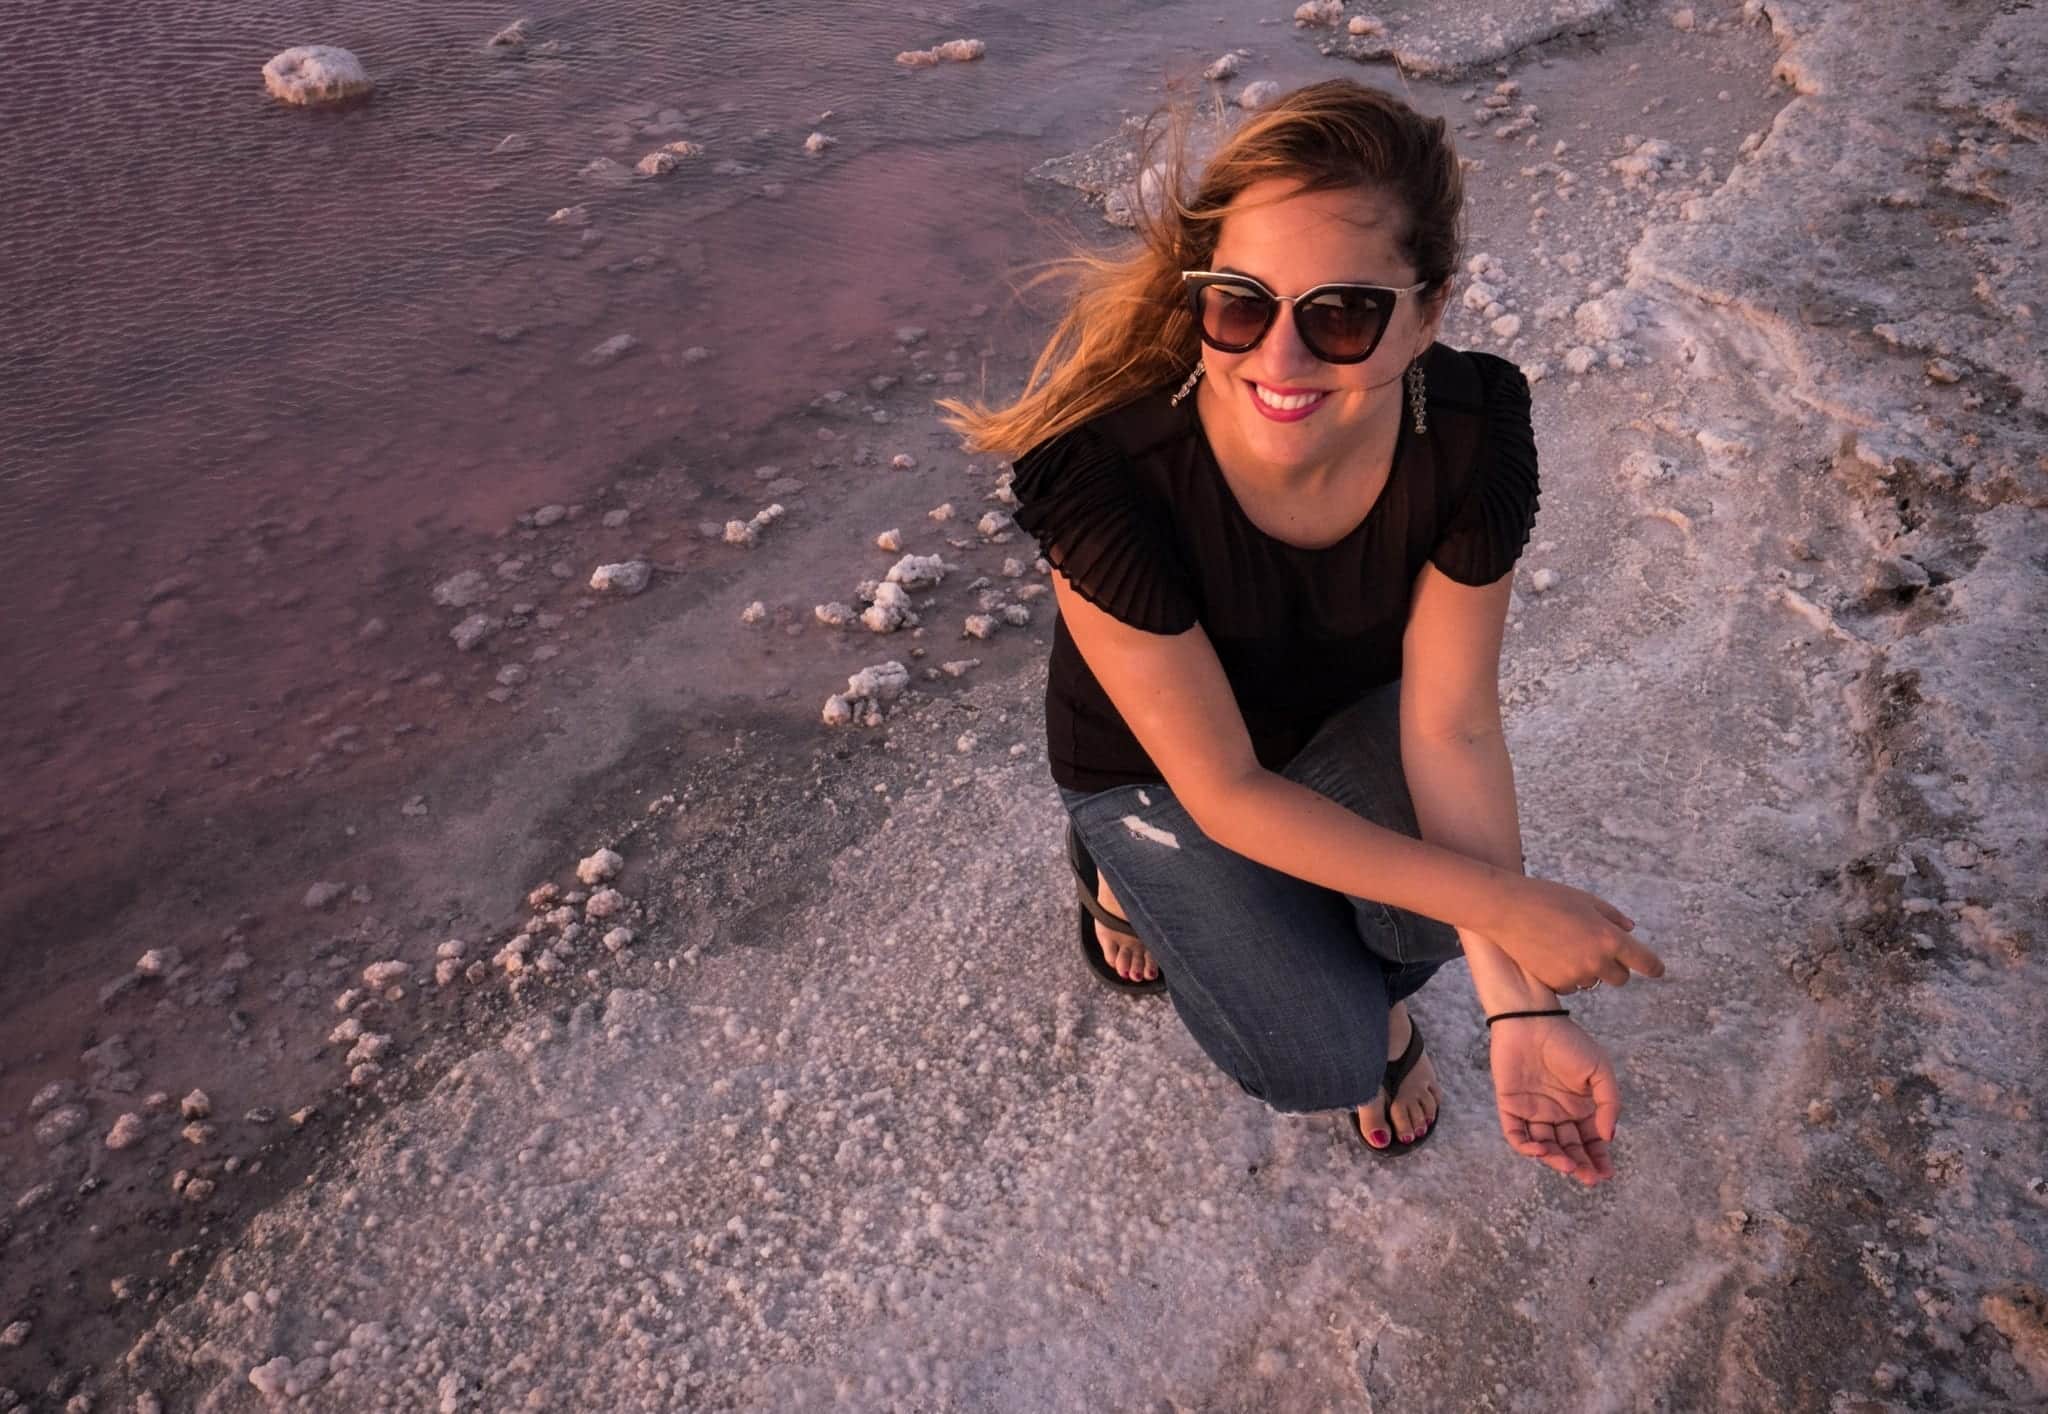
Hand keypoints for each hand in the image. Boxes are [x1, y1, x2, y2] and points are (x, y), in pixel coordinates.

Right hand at [1481, 875, 1664, 993]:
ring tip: (1566, 947)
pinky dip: (1568, 976)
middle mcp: (1596, 961)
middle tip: (1597, 950)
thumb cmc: (1547, 898)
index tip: (1657, 970)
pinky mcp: (1556, 984)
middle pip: (1620, 978)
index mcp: (1609, 938)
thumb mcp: (1585, 900)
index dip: (1654, 966)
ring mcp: (1576, 975)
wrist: (1506, 910)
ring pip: (1594, 981)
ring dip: (1589, 970)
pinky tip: (1552, 956)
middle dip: (1615, 966)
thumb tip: (1629, 930)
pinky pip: (1572, 986)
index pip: (1644, 961)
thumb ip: (1612, 917)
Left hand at [1487, 1015, 1619, 1185]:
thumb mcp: (1600, 1072)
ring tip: (1569, 1166)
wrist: (1531, 1020)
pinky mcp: (1510, 1106)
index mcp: (1579, 1107)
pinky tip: (1541, 1152)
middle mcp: (1557, 1114)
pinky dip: (1526, 1147)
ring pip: (1544, 1146)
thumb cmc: (1569, 1042)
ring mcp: (1533, 1111)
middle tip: (1588, 1178)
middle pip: (1568, 1148)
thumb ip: (1609, 1104)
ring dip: (1556, 1160)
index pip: (1590, 1141)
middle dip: (1579, 1166)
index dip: (1598, 1159)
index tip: (1606, 1174)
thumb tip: (1608, 1136)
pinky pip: (1516, 1134)